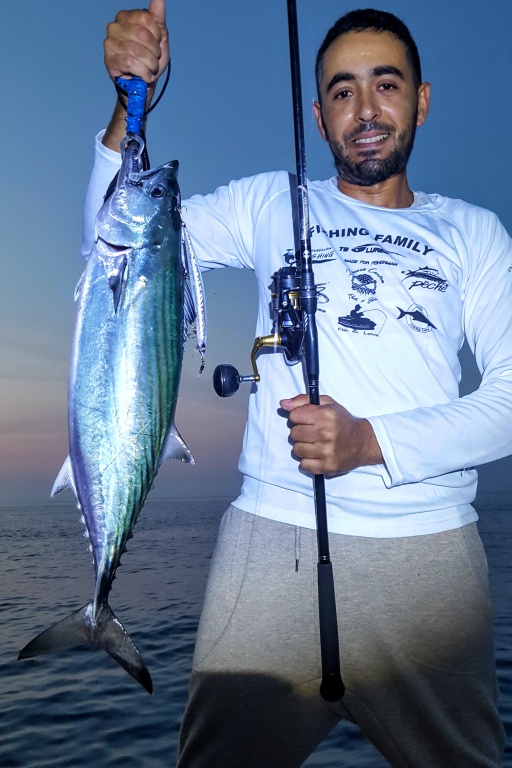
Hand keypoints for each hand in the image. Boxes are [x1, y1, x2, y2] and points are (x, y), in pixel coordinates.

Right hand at [102, 0, 168, 150]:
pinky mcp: (109, 61)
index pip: (146, 19)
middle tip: (153, 59)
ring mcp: (109, 44)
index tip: (157, 45)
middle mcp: (114, 27)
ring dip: (150, 64)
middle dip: (154, 51)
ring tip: (149, 69)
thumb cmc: (150, 59)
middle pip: (141, 34)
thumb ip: (158, 17)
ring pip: (136, 50)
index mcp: (126, 17)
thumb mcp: (159, 37)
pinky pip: (130, 63)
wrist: (144, 84)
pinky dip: (143, 72)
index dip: (156, 35)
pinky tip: (145, 75)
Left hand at [280, 394, 382, 476]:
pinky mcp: (326, 466)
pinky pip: (303, 465)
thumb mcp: (327, 404)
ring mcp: (326, 451)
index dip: (298, 417)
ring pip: (296, 450)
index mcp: (325, 415)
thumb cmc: (343, 421)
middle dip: (300, 432)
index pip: (294, 416)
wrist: (363, 442)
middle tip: (312, 433)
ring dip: (303, 447)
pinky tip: (317, 455)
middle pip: (293, 434)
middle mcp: (325, 433)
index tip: (307, 420)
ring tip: (315, 444)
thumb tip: (283, 404)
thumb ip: (303, 400)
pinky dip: (308, 461)